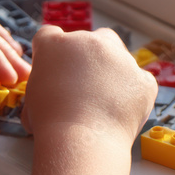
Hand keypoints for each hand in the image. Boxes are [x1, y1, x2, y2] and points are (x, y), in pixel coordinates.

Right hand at [21, 26, 155, 143]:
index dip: (55, 51)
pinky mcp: (142, 78)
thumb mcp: (32, 94)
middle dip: (90, 57)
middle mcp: (88, 42)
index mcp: (54, 44)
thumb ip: (44, 80)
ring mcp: (119, 57)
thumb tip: (51, 87)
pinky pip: (139, 80)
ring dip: (113, 72)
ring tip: (103, 101)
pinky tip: (120, 109)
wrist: (81, 140)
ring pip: (119, 56)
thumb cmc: (51, 122)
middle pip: (92, 40)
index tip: (57, 66)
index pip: (51, 35)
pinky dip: (133, 92)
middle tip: (84, 85)